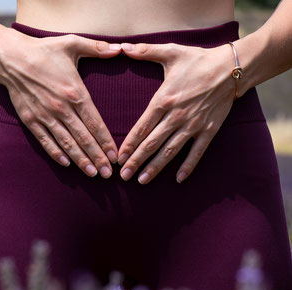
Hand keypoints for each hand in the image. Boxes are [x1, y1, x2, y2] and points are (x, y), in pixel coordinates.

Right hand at [0, 30, 122, 177]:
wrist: (10, 57)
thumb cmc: (44, 50)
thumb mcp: (72, 43)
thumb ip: (97, 48)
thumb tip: (120, 49)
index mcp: (76, 93)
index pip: (96, 124)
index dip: (106, 142)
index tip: (115, 157)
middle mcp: (62, 109)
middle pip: (84, 139)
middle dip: (97, 158)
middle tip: (108, 174)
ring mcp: (45, 116)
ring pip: (67, 143)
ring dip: (80, 160)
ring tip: (93, 174)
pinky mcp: (31, 120)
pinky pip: (45, 141)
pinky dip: (56, 153)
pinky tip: (66, 164)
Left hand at [117, 41, 236, 183]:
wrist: (232, 67)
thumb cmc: (198, 60)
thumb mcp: (171, 51)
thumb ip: (145, 51)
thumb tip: (122, 47)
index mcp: (163, 100)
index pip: (141, 128)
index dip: (128, 145)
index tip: (118, 159)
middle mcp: (176, 116)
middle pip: (152, 144)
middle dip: (136, 161)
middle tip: (124, 176)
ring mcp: (193, 125)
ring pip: (170, 151)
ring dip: (155, 167)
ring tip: (142, 181)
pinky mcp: (209, 130)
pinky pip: (197, 152)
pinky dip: (188, 166)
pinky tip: (178, 179)